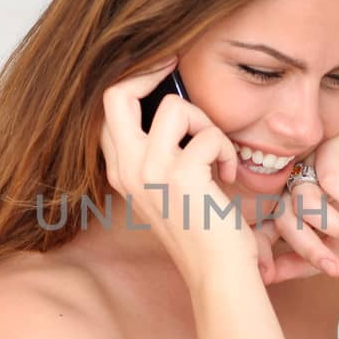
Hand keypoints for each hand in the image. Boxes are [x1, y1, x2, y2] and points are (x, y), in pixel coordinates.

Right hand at [99, 58, 252, 280]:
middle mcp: (126, 169)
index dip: (136, 82)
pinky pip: (208, 134)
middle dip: (151, 71)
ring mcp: (149, 171)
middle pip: (115, 95)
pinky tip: (228, 174)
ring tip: (216, 152)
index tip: (165, 70)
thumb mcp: (168, 186)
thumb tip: (173, 103)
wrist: (216, 273)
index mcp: (120, 170)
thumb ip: (159, 152)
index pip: (109, 109)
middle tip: (176, 66)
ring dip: (206, 123)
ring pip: (174, 106)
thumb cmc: (202, 230)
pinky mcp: (179, 175)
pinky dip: (226, 149)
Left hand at [262, 128, 338, 283]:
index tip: (267, 274)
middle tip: (335, 264)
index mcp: (297, 204)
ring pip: (302, 197)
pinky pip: (324, 173)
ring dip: (333, 223)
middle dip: (308, 245)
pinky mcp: (335, 143)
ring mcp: (315, 160)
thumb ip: (305, 261)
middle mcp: (300, 181)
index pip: (267, 225)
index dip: (263, 248)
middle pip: (283, 215)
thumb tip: (266, 277)